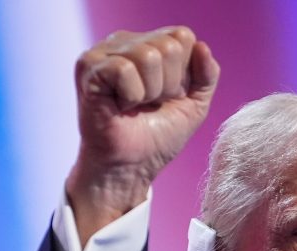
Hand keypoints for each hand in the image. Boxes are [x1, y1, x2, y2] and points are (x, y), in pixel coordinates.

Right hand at [66, 26, 219, 242]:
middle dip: (169, 85)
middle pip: (168, 46)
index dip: (184, 74)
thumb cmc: (157, 136)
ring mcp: (103, 52)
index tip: (168, 97)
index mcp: (148, 44)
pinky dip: (132, 96)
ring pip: (148, 56)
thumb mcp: (194, 104)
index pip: (182, 36)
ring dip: (151, 92)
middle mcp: (124, 42)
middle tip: (151, 104)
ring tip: (136, 106)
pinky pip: (125, 70)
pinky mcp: (89, 68)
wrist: (131, 167)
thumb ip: (207, 75)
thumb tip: (202, 46)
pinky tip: (120, 106)